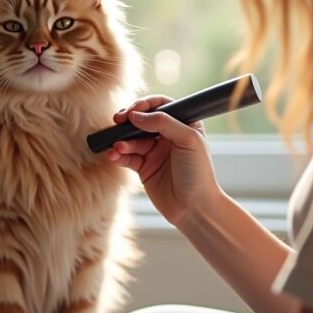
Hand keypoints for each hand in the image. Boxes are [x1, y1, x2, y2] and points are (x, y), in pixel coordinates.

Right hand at [106, 95, 220, 225]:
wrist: (194, 207)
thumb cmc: (198, 173)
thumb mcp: (188, 140)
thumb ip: (163, 123)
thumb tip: (135, 115)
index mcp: (183, 125)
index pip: (161, 106)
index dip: (145, 105)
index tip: (133, 111)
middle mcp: (168, 136)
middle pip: (142, 121)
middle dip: (128, 121)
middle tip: (117, 121)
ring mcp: (155, 152)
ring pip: (132, 139)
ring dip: (122, 141)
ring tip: (118, 147)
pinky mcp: (144, 168)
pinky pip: (127, 157)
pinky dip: (118, 155)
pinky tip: (113, 155)